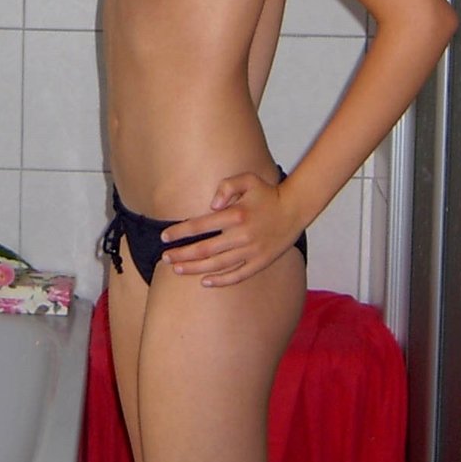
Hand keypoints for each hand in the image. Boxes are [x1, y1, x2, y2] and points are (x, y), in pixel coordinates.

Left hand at [159, 172, 303, 287]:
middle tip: (165, 257)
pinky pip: (238, 275)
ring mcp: (252, 252)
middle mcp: (242, 236)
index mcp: (235, 215)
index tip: (164, 236)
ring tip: (177, 270)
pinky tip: (205, 282)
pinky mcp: (261, 262)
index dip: (179, 232)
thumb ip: (226, 187)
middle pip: (204, 249)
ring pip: (217, 265)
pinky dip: (221, 280)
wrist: (295, 209)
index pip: (199, 226)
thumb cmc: (267, 193)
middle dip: (182, 254)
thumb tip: (211, 204)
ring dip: (195, 269)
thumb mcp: (247, 179)